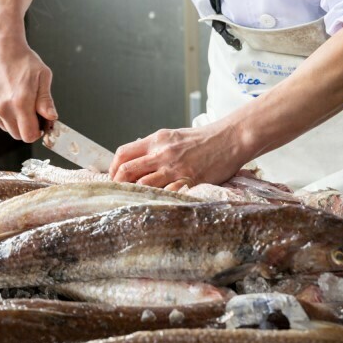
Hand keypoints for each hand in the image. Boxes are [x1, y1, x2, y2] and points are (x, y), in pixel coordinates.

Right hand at [0, 36, 57, 142]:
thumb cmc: (22, 59)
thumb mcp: (42, 76)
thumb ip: (46, 100)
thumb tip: (51, 118)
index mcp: (20, 102)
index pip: (28, 136)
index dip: (36, 132)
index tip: (39, 124)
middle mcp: (1, 107)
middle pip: (16, 134)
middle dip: (25, 126)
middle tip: (29, 110)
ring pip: (4, 126)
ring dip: (12, 119)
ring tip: (15, 97)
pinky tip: (2, 94)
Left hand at [108, 122, 245, 189]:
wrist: (229, 139)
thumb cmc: (202, 139)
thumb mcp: (173, 136)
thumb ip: (154, 147)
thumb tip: (136, 161)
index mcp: (156, 140)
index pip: (123, 153)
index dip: (113, 168)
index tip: (113, 178)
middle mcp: (161, 153)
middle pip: (126, 171)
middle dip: (118, 184)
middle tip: (119, 193)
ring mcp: (174, 168)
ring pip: (142, 185)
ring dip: (136, 195)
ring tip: (135, 202)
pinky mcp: (188, 181)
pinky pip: (166, 194)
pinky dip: (158, 201)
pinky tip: (156, 205)